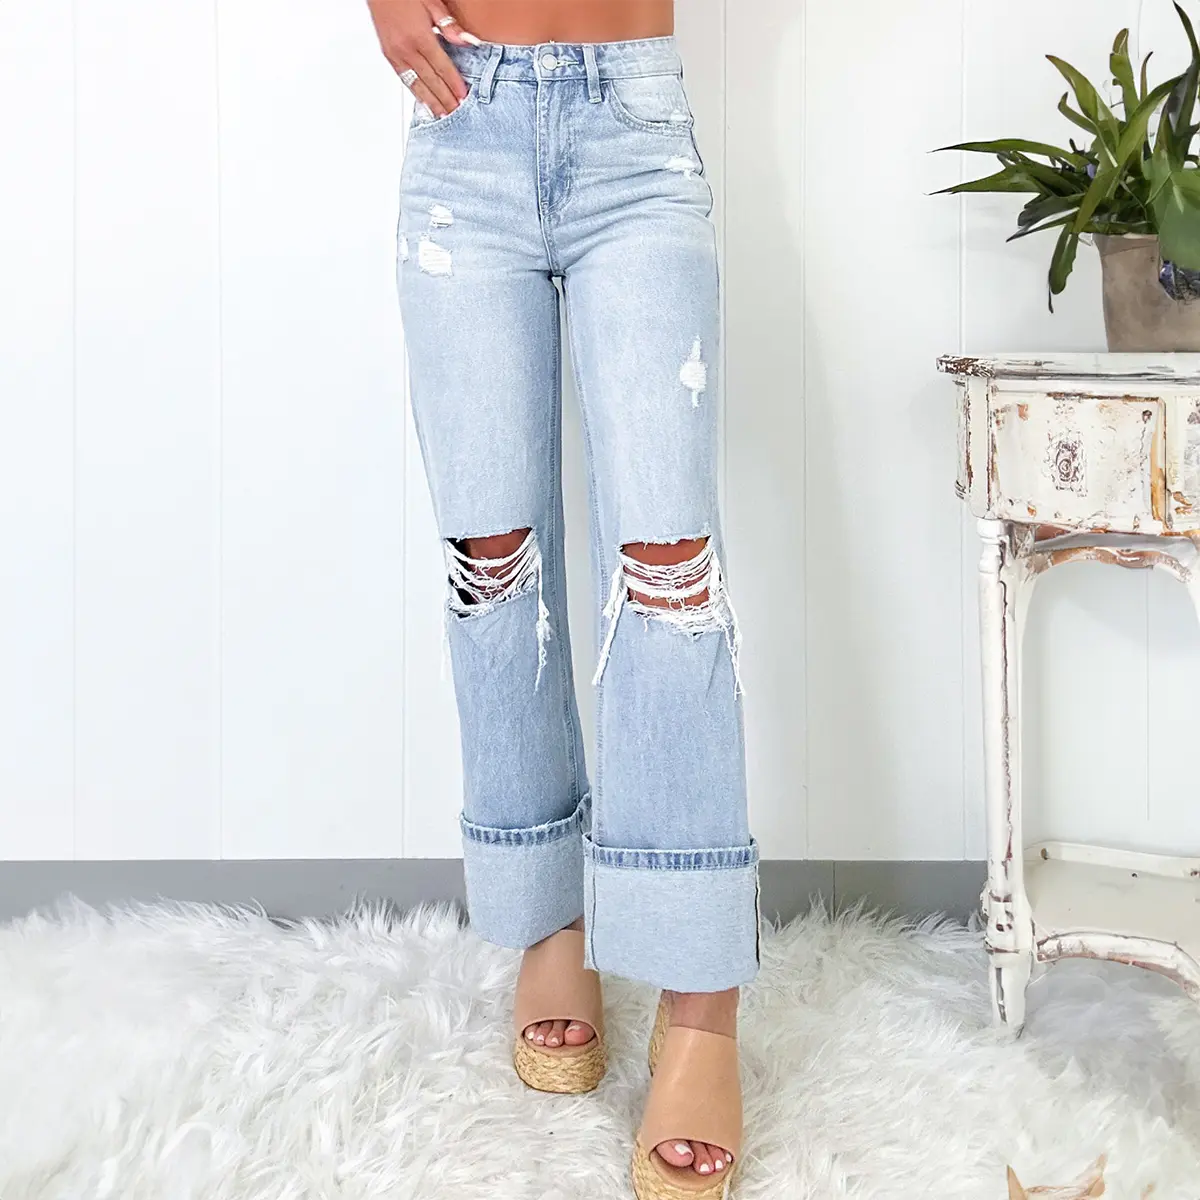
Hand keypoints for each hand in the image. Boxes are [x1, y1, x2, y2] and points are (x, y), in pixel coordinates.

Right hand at [367, 0, 482, 115]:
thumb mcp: (432, 2)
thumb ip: (450, 25)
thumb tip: (469, 42)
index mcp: (420, 37)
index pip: (442, 67)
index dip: (454, 83)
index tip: (464, 97)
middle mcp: (406, 49)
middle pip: (431, 80)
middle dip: (445, 99)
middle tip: (456, 113)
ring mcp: (396, 54)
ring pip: (417, 85)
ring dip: (431, 102)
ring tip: (442, 115)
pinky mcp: (388, 55)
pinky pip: (404, 79)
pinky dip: (415, 93)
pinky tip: (423, 102)